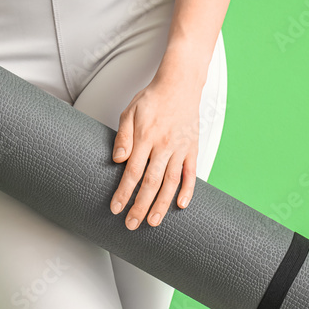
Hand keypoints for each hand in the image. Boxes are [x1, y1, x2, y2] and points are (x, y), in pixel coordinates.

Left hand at [109, 71, 203, 229]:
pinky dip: (188, 191)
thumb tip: (118, 160)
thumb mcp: (129, 112)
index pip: (132, 172)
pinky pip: (191, 173)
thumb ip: (123, 137)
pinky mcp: (192, 149)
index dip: (124, 193)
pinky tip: (181, 205)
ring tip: (153, 222)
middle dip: (140, 206)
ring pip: (171, 183)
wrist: (180, 85)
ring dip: (162, 204)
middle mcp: (164, 146)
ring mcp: (180, 149)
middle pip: (151, 183)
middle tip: (132, 224)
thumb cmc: (152, 99)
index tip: (116, 208)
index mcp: (146, 138)